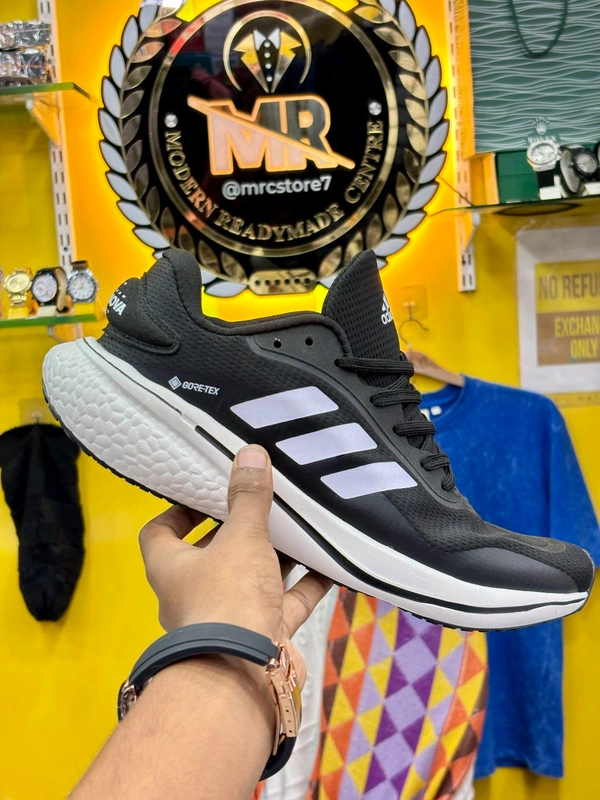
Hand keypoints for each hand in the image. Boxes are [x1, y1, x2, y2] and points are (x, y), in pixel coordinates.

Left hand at [138, 445, 332, 687]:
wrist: (243, 676)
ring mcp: (229, 619)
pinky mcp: (262, 637)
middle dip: (237, 531)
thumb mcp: (240, 537)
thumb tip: (249, 452)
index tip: (204, 492)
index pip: (160, 532)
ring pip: (252, 580)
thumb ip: (248, 498)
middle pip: (212, 555)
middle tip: (260, 503)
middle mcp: (194, 595)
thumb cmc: (226, 598)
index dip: (177, 511)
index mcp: (171, 568)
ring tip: (299, 525)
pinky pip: (285, 604)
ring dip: (275, 557)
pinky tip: (328, 562)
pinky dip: (306, 585)